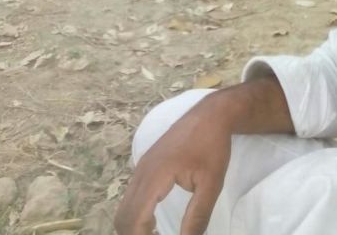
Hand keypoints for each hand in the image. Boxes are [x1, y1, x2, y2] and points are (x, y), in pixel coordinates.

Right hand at [114, 96, 231, 234]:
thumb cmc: (212, 146)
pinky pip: (131, 195)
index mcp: (156, 175)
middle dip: (134, 234)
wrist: (211, 114)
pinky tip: (152, 222)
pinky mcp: (146, 164)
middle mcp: (142, 171)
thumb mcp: (212, 184)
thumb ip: (198, 216)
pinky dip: (135, 213)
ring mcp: (142, 166)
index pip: (135, 218)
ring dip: (134, 225)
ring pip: (125, 205)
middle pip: (123, 215)